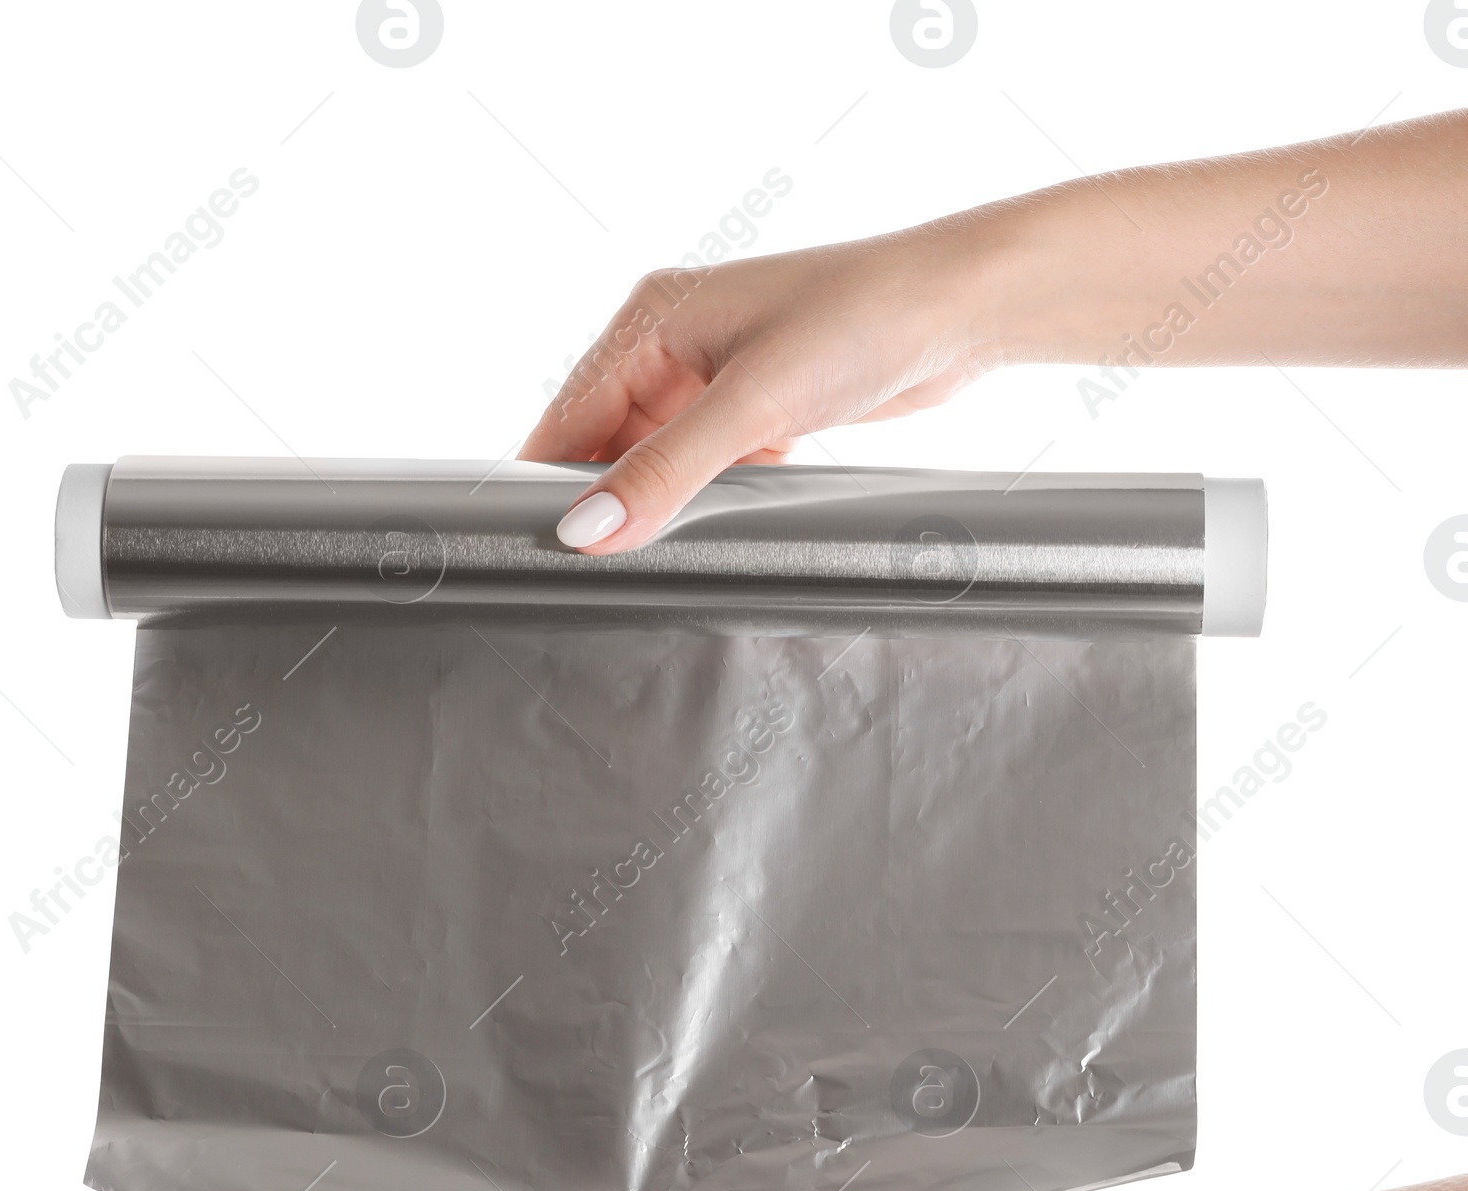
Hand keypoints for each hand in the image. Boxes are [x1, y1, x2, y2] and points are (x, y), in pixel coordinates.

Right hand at [517, 223, 1009, 554]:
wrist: (963, 310)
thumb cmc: (864, 319)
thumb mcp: (752, 405)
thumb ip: (665, 473)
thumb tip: (590, 531)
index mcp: (652, 317)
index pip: (569, 415)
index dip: (548, 484)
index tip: (538, 547)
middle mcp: (675, 342)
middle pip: (607, 442)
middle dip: (604, 501)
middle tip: (597, 568)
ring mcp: (718, 376)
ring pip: (658, 459)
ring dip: (658, 503)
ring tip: (654, 551)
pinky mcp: (759, 407)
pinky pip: (706, 466)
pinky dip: (705, 498)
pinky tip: (712, 527)